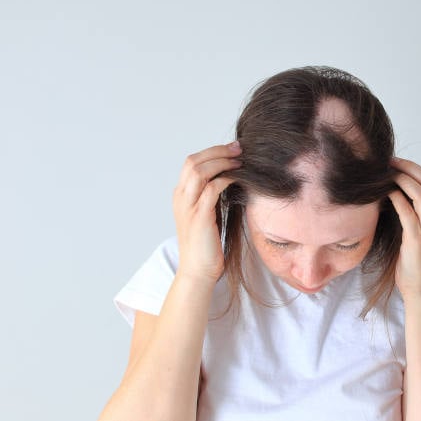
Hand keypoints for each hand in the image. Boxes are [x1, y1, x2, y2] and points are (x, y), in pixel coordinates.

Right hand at [172, 141, 241, 282]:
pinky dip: (225, 179)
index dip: (212, 151)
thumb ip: (212, 195)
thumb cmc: (207, 244)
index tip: (233, 149)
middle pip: (193, 161)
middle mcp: (180, 198)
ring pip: (199, 171)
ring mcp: (188, 207)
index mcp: (181, 195)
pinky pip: (212, 189)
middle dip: (217, 151)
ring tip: (240, 160)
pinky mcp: (199, 217)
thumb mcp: (208, 213)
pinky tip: (238, 178)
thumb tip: (230, 176)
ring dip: (221, 161)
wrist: (198, 271)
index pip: (191, 162)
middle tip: (239, 148)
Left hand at [388, 157, 420, 300]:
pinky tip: (385, 193)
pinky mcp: (417, 239)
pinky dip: (396, 198)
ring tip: (385, 174)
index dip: (413, 168)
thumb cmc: (417, 260)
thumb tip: (393, 190)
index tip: (395, 162)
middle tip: (389, 162)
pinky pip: (407, 212)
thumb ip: (415, 211)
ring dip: (402, 180)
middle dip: (408, 168)